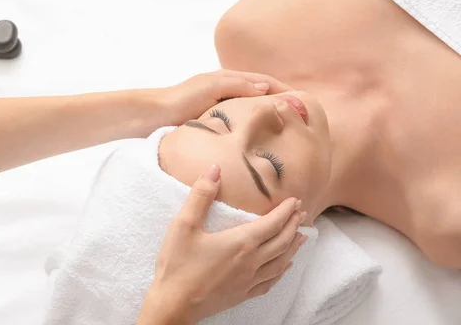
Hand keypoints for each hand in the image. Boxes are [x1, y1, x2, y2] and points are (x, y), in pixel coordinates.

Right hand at [137, 165, 305, 324]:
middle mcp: (251, 262)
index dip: (286, 211)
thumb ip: (201, 195)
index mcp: (240, 243)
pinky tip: (286, 267)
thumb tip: (214, 170)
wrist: (173, 304)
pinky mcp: (242, 294)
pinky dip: (282, 270)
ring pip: (281, 261)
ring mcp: (249, 280)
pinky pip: (270, 281)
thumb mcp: (184, 225)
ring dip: (293, 246)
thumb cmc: (177, 265)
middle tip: (302, 213)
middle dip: (293, 225)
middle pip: (281, 241)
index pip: (272, 223)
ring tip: (302, 236)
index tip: (295, 200)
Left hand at [160, 70, 292, 124]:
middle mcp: (226, 90)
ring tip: (286, 127)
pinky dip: (254, 124)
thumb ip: (238, 85)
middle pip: (261, 94)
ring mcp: (221, 106)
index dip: (284, 89)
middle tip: (300, 115)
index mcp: (228, 79)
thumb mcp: (211, 87)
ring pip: (252, 108)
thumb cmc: (180, 99)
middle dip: (281, 101)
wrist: (153, 115)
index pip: (264, 81)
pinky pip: (241, 121)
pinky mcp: (215, 121)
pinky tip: (260, 136)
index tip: (303, 100)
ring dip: (268, 114)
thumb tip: (266, 86)